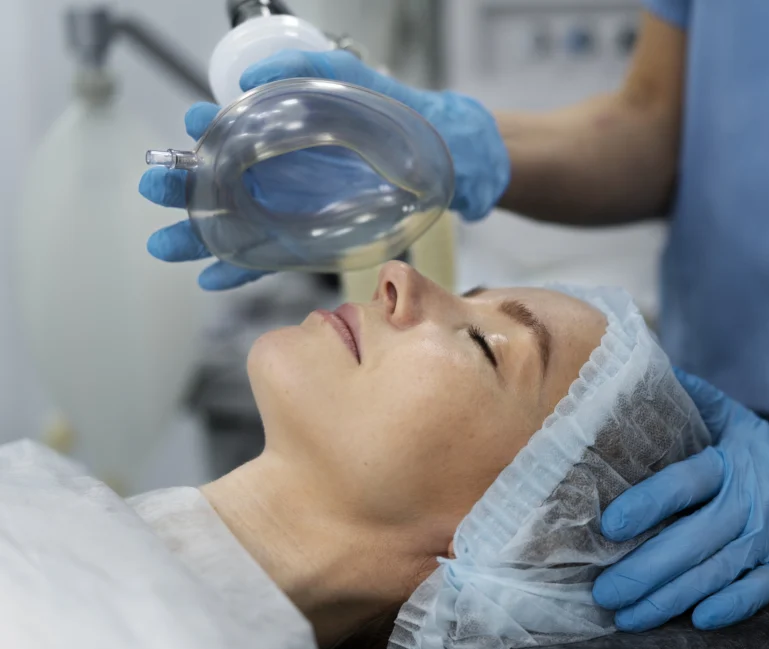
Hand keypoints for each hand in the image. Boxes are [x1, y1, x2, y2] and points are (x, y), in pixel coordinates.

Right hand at [139, 49, 508, 290]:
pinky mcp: (308, 243)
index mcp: (282, 137)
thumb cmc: (397, 120)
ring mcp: (290, 211)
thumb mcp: (355, 86)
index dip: (203, 133)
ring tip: (164, 245)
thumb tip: (252, 76)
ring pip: (232, 227)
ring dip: (197, 237)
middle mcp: (278, 176)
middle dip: (182, 187)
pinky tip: (210, 281)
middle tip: (154, 188)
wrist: (441, 160)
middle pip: (218, 184)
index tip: (188, 126)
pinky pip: (268, 262)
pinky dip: (240, 273)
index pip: (229, 136)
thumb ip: (309, 73)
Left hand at [592, 369, 768, 631]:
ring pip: (713, 575)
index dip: (646, 505)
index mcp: (728, 467)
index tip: (609, 525)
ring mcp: (768, 542)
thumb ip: (692, 400)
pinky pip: (756, 595)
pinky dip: (728, 608)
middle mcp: (746, 507)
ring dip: (668, 600)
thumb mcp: (736, 418)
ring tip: (627, 617)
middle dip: (643, 571)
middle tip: (603, 591)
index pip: (682, 485)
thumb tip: (643, 369)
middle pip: (690, 542)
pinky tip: (696, 621)